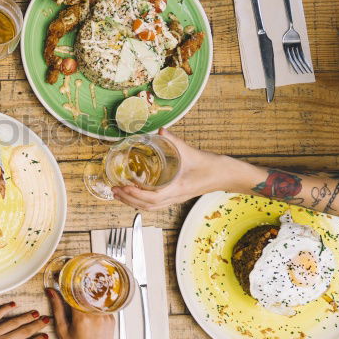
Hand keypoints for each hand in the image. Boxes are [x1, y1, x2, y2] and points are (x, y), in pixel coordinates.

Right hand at [46, 288, 113, 338]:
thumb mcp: (62, 330)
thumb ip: (57, 309)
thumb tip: (52, 292)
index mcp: (83, 318)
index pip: (74, 291)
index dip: (66, 282)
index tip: (60, 277)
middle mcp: (97, 315)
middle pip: (86, 291)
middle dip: (76, 285)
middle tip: (69, 283)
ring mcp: (106, 316)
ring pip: (95, 296)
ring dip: (86, 293)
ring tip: (77, 295)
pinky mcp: (112, 319)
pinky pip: (101, 304)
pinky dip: (94, 302)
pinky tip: (87, 307)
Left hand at [111, 129, 247, 211]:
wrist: (224, 174)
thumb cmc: (210, 166)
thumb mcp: (190, 151)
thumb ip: (174, 141)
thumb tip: (161, 131)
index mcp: (178, 189)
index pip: (153, 198)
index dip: (135, 195)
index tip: (123, 188)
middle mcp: (175, 197)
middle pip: (147, 206)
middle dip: (128, 199)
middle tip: (114, 190)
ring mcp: (175, 199)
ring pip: (150, 207)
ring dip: (133, 202)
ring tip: (119, 194)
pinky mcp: (176, 196)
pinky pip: (156, 204)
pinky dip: (142, 201)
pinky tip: (135, 194)